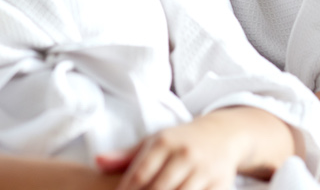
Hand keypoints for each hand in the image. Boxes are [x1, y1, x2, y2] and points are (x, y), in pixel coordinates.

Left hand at [95, 107, 295, 189]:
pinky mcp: (220, 183)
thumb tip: (97, 162)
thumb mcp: (153, 142)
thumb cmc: (179, 141)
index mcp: (165, 142)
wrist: (223, 135)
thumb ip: (125, 156)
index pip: (140, 173)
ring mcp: (204, 170)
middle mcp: (185, 154)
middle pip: (158, 189)